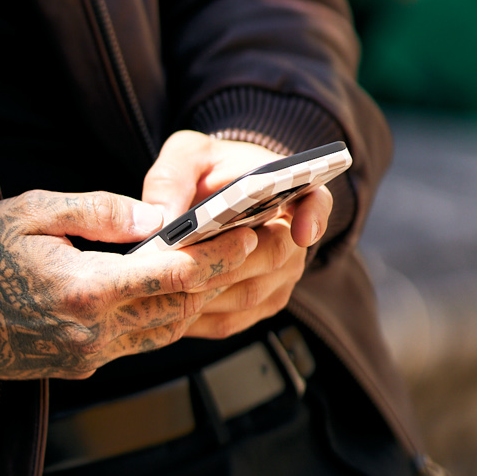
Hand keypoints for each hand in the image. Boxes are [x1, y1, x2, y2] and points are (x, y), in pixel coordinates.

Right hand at [0, 186, 260, 383]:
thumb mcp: (35, 211)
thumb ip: (101, 212)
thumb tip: (159, 217)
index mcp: (85, 288)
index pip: (175, 274)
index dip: (219, 253)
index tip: (248, 231)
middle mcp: (92, 332)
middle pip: (180, 306)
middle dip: (220, 276)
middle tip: (251, 243)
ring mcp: (87, 355)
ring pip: (165, 330)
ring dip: (195, 300)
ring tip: (219, 265)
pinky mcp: (79, 366)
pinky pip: (137, 343)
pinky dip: (163, 316)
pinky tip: (173, 289)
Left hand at [141, 130, 330, 342]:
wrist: (215, 201)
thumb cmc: (209, 172)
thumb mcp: (190, 155)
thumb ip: (175, 175)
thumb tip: (160, 218)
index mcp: (290, 191)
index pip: (316, 203)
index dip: (313, 218)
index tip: (302, 231)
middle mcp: (294, 239)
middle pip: (271, 257)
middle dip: (225, 263)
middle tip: (184, 265)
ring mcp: (280, 277)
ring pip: (247, 295)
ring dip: (205, 293)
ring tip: (165, 287)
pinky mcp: (256, 305)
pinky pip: (229, 320)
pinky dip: (197, 317)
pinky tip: (166, 309)